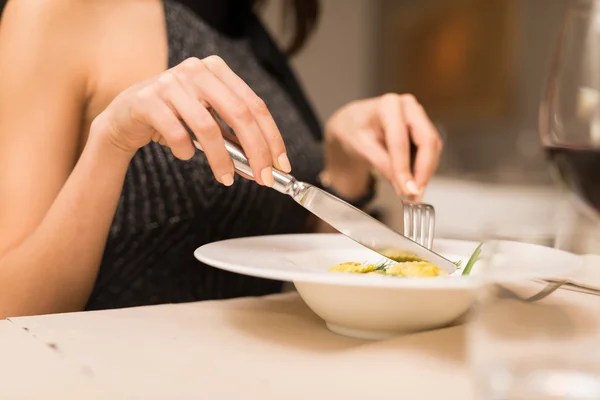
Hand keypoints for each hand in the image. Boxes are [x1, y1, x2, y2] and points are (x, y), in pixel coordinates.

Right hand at [91, 56, 291, 186]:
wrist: (125, 117)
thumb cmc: (173, 119)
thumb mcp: (208, 124)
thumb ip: (233, 139)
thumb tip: (262, 167)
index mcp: (217, 70)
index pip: (255, 105)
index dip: (272, 137)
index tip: (282, 164)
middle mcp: (196, 70)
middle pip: (239, 114)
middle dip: (256, 151)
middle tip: (263, 178)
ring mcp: (170, 82)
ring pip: (208, 127)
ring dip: (221, 160)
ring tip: (226, 178)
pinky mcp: (147, 99)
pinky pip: (176, 134)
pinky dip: (185, 151)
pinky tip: (185, 155)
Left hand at [324, 93, 441, 198]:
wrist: (353, 123)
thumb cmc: (354, 130)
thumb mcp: (361, 147)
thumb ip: (383, 166)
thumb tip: (404, 188)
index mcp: (388, 106)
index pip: (400, 141)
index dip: (405, 169)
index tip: (407, 192)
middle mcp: (408, 106)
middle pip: (427, 141)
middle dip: (423, 171)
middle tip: (416, 196)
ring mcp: (418, 115)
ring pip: (433, 146)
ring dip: (426, 171)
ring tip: (413, 192)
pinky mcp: (423, 126)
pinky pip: (430, 149)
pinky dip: (424, 166)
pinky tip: (414, 180)